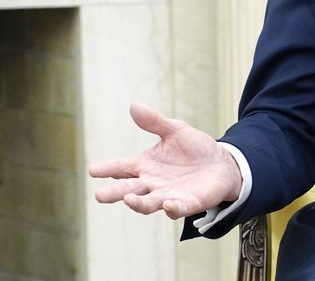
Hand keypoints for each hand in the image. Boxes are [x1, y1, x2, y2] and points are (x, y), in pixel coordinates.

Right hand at [89, 102, 241, 218]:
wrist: (222, 163)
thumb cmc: (194, 148)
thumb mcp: (175, 130)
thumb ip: (154, 122)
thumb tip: (134, 105)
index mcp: (145, 165)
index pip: (122, 168)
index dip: (108, 169)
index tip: (93, 170)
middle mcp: (152, 183)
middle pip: (129, 189)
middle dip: (115, 193)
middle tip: (99, 195)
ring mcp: (168, 195)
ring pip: (148, 203)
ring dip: (138, 203)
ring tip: (128, 199)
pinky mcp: (187, 203)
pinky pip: (177, 209)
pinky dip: (172, 208)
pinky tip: (168, 204)